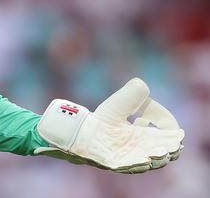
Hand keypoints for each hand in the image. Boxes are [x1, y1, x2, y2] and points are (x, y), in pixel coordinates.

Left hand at [35, 78, 183, 172]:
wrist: (78, 130)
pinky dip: (136, 164)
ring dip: (155, 158)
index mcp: (140, 137)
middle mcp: (135, 150)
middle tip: (172, 146)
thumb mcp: (119, 104)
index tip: (176, 133)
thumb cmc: (99, 120)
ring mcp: (124, 158)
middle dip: (167, 151)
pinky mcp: (111, 163)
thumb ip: (132, 94)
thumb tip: (142, 86)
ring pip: (145, 162)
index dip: (171, 137)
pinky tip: (144, 160)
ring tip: (161, 153)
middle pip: (159, 153)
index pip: (163, 140)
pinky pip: (126, 167)